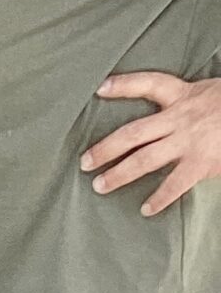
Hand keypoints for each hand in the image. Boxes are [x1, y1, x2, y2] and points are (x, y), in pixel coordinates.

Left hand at [85, 74, 220, 217]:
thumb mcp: (211, 94)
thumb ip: (190, 104)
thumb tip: (170, 119)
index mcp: (184, 95)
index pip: (149, 84)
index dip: (124, 85)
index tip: (101, 88)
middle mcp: (181, 117)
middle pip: (133, 132)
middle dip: (106, 148)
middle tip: (85, 162)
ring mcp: (189, 141)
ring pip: (144, 159)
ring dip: (119, 174)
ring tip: (100, 186)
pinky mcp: (201, 162)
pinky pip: (174, 184)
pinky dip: (159, 198)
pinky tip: (146, 209)